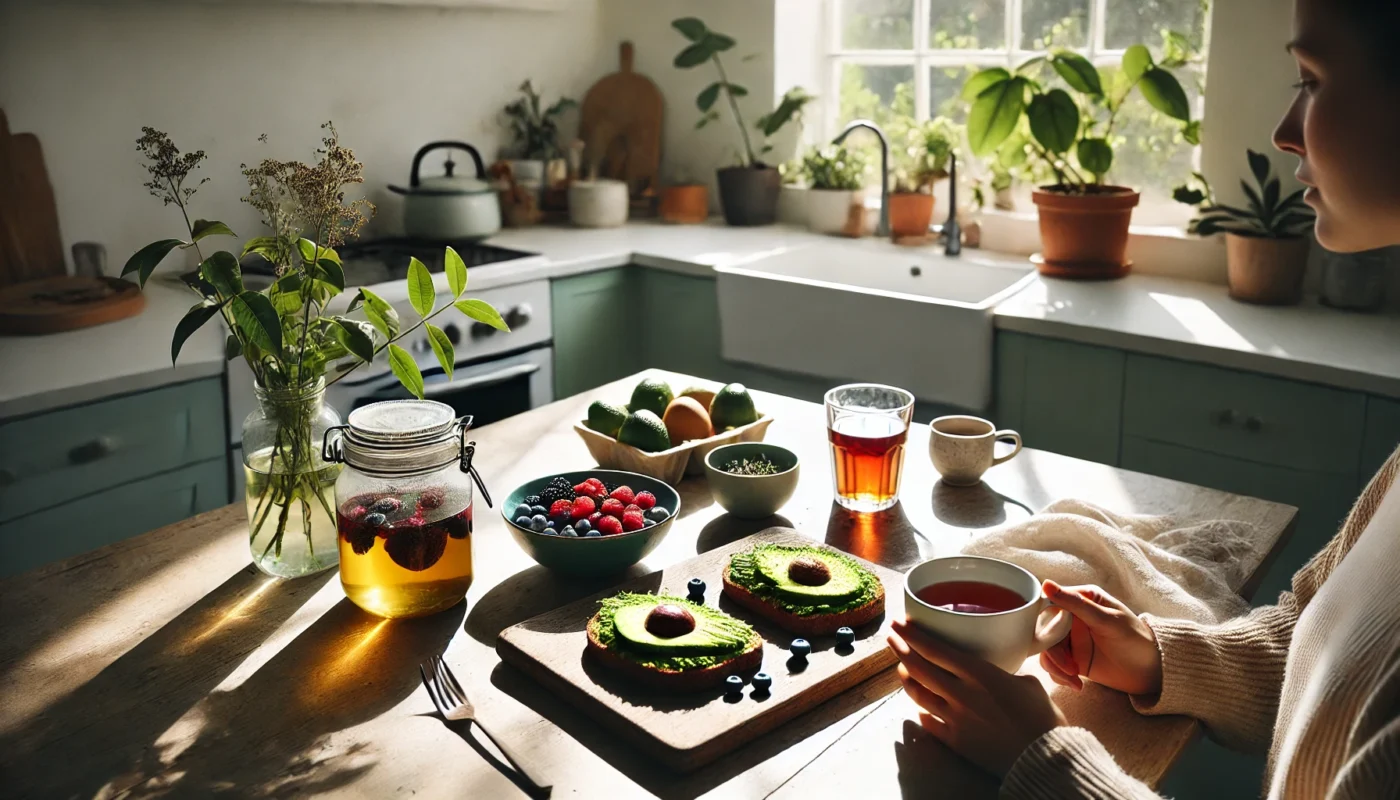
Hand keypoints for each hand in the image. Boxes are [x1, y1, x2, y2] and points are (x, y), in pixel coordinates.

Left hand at [888, 618, 1065, 776]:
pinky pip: (928, 721)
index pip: (934, 649)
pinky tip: (920, 704)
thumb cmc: (1043, 718)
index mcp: (979, 674)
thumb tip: (994, 671)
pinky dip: (921, 709)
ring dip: (906, 678)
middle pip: (918, 667)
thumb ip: (1002, 673)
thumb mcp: (1027, 682)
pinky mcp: (955, 741)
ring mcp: (955, 719)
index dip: (911, 635)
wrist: (1046, 757)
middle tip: (892, 638)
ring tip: (902, 668)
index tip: (898, 623)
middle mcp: (961, 694)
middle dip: (901, 649)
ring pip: (917, 693)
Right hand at [1038, 580, 1162, 695]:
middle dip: (1052, 652)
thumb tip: (1047, 585)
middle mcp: (1074, 618)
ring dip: (1056, 667)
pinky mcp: (1073, 659)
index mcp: (1082, 600)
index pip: (1050, 605)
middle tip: (1068, 667)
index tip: (1047, 639)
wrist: (1152, 672)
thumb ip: (1077, 604)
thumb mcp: (1107, 620)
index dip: (1044, 622)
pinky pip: (1054, 666)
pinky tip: (1076, 684)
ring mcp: (1072, 640)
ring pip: (1047, 650)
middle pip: (1045, 631)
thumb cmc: (1135, 639)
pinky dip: (1060, 676)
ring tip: (1073, 678)